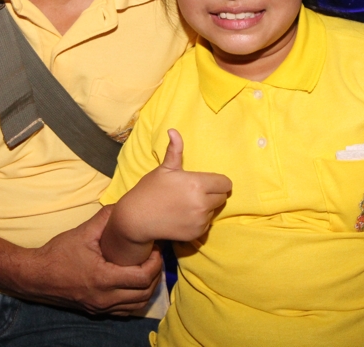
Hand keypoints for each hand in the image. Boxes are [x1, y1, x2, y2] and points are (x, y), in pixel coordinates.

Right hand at [15, 205, 162, 314]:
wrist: (36, 276)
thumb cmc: (58, 254)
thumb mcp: (82, 232)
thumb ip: (105, 219)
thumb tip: (123, 207)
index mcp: (104, 279)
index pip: (143, 277)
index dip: (155, 263)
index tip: (154, 249)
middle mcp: (105, 298)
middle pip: (145, 293)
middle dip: (155, 274)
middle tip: (154, 257)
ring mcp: (102, 307)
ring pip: (138, 305)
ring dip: (148, 288)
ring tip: (147, 269)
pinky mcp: (97, 311)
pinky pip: (126, 310)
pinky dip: (135, 298)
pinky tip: (133, 283)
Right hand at [116, 129, 232, 243]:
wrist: (137, 218)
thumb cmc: (150, 190)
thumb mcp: (164, 169)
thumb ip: (174, 150)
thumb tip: (173, 130)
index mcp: (197, 184)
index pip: (225, 183)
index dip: (218, 182)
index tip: (208, 182)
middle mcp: (202, 203)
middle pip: (222, 197)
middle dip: (213, 194)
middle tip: (195, 192)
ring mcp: (200, 220)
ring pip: (214, 210)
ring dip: (206, 207)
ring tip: (187, 204)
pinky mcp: (197, 233)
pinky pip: (207, 224)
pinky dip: (199, 220)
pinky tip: (184, 216)